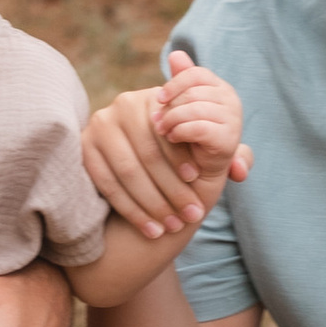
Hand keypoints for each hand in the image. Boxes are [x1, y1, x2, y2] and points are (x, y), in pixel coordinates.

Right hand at [86, 51, 249, 240]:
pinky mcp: (83, 148)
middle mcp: (123, 104)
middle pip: (148, 153)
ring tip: (173, 226)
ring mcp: (99, 125)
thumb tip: (242, 168)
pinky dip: (131, 210)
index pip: (169, 129)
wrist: (137, 168)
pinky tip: (150, 228)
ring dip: (153, 204)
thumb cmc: (178, 158)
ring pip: (128, 171)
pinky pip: (107, 183)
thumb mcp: (203, 152)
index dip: (183, 158)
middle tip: (191, 216)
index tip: (198, 183)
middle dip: (172, 189)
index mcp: (154, 98)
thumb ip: (227, 154)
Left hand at [151, 56, 249, 189]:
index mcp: (221, 87)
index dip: (174, 84)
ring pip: (193, 109)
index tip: (158, 99)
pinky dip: (180, 132)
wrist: (200, 171)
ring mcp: (233, 119)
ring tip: (162, 130)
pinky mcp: (228, 139)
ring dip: (171, 121)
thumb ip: (181, 81)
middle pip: (192, 92)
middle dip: (169, 107)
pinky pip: (198, 127)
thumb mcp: (183, 106)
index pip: (196, 73)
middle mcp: (232, 100)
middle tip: (156, 122)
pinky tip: (173, 138)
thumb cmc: (189, 136)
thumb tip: (175, 54)